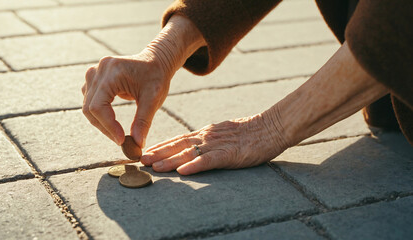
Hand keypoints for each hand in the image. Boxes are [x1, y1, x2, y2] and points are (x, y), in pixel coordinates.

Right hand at [82, 15, 204, 146]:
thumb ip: (144, 121)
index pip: (98, 106)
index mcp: (112, 72)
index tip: (121, 140)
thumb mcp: (153, 99)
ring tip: (118, 132)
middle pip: (90, 108)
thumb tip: (137, 143)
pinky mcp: (95, 77)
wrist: (156, 60)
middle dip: (104, 127)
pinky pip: (90, 100)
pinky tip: (113, 121)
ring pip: (88, 105)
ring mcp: (94, 72)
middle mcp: (99, 70)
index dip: (108, 126)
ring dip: (101, 122)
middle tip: (120, 140)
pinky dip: (100, 113)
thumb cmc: (157, 76)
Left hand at [141, 113, 287, 174]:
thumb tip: (195, 147)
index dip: (161, 145)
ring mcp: (217, 144)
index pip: (179, 138)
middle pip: (178, 145)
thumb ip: (210, 140)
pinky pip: (209, 160)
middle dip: (158, 153)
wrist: (271, 127)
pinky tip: (182, 171)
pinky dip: (194, 165)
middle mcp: (208, 136)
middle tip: (141, 160)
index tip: (147, 151)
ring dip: (169, 160)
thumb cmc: (250, 132)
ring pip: (189, 153)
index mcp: (207, 132)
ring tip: (154, 167)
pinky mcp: (229, 153)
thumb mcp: (225, 134)